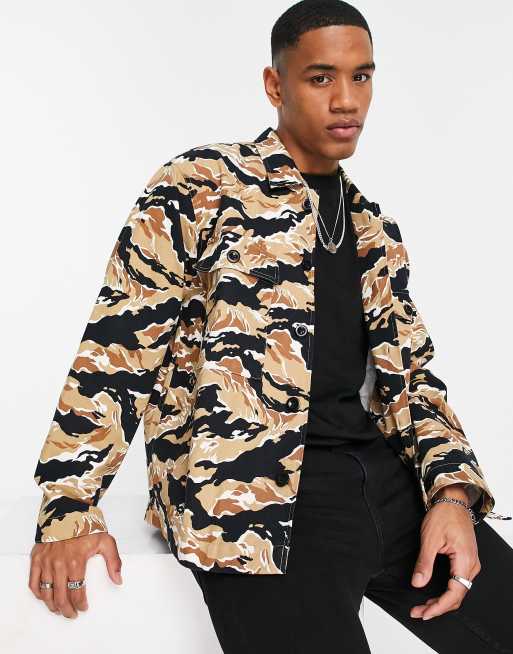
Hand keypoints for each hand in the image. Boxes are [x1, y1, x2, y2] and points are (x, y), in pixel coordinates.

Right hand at [29, 532, 122, 618]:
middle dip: (66, 610)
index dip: (80, 604)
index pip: (77, 592)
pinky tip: (44, 596)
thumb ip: (113, 561)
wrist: (69, 510)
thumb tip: (118, 579)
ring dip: (52, 605)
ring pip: (46, 593)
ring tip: (58, 609)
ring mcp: (46, 562)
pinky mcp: (36, 558)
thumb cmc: (86, 525)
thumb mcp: (106, 540)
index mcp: (76, 561)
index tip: (83, 608)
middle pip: (60, 597)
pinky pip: (33, 582)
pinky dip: (38, 592)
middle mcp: (59, 564)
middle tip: (71, 614)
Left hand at [410, 485, 479, 619]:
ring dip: (441, 601)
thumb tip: (418, 583)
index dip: (439, 606)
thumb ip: (424, 563)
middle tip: (418, 612)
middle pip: (457, 596)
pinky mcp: (466, 561)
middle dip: (438, 607)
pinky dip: (445, 592)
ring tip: (423, 606)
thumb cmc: (443, 515)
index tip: (425, 612)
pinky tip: (433, 595)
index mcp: (465, 560)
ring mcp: (470, 564)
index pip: (455, 593)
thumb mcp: (430, 538)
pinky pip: (458, 583)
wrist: (452, 500)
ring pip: (458, 591)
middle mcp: (472, 565)